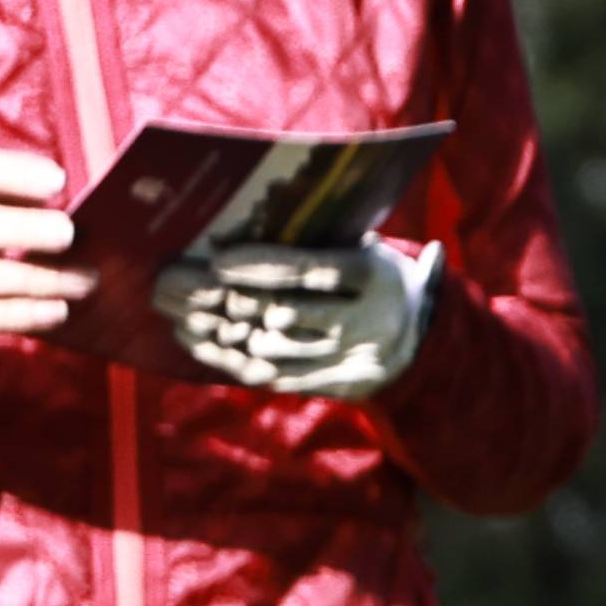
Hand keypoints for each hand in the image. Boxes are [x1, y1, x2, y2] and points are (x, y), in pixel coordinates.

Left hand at [167, 233, 433, 402]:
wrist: (421, 333)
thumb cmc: (373, 276)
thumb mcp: (360, 247)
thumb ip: (317, 237)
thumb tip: (247, 221)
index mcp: (372, 274)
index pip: (309, 270)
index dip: (261, 265)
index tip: (217, 261)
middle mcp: (369, 318)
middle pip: (285, 312)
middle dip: (231, 300)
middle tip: (184, 286)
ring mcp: (356, 356)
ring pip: (276, 349)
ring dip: (227, 333)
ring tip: (187, 314)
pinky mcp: (345, 384)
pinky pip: (280, 377)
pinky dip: (237, 360)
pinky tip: (203, 343)